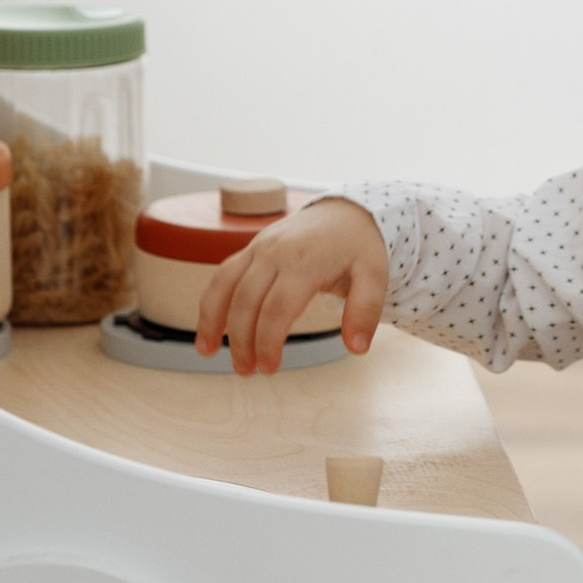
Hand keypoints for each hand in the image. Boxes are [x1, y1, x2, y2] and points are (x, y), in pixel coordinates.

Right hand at [197, 197, 389, 374]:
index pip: (277, 308)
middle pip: (246, 300)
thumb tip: (357, 349)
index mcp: (305, 261)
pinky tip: (208, 329)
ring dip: (212, 319)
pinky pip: (223, 274)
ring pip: (224, 283)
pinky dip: (210, 301)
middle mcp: (275, 252)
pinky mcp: (251, 248)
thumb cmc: (360, 247)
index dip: (267, 341)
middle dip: (241, 340)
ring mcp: (259, 247)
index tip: (269, 369)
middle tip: (246, 371)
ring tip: (206, 352)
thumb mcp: (375, 276)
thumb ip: (366, 311)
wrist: (346, 211)